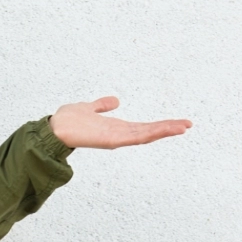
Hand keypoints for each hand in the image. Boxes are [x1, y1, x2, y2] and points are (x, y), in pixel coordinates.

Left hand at [49, 96, 191, 149]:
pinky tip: (163, 130)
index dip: (159, 125)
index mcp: (115, 128)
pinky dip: (150, 134)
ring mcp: (116, 138)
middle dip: (168, 128)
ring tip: (183, 127)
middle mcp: (118, 134)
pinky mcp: (112, 140)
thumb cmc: (67, 121)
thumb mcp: (88, 108)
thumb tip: (115, 101)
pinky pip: (134, 137)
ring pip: (145, 135)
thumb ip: (101, 106)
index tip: (176, 122)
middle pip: (148, 132)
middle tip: (188, 124)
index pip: (142, 126)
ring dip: (164, 130)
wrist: (53, 129)